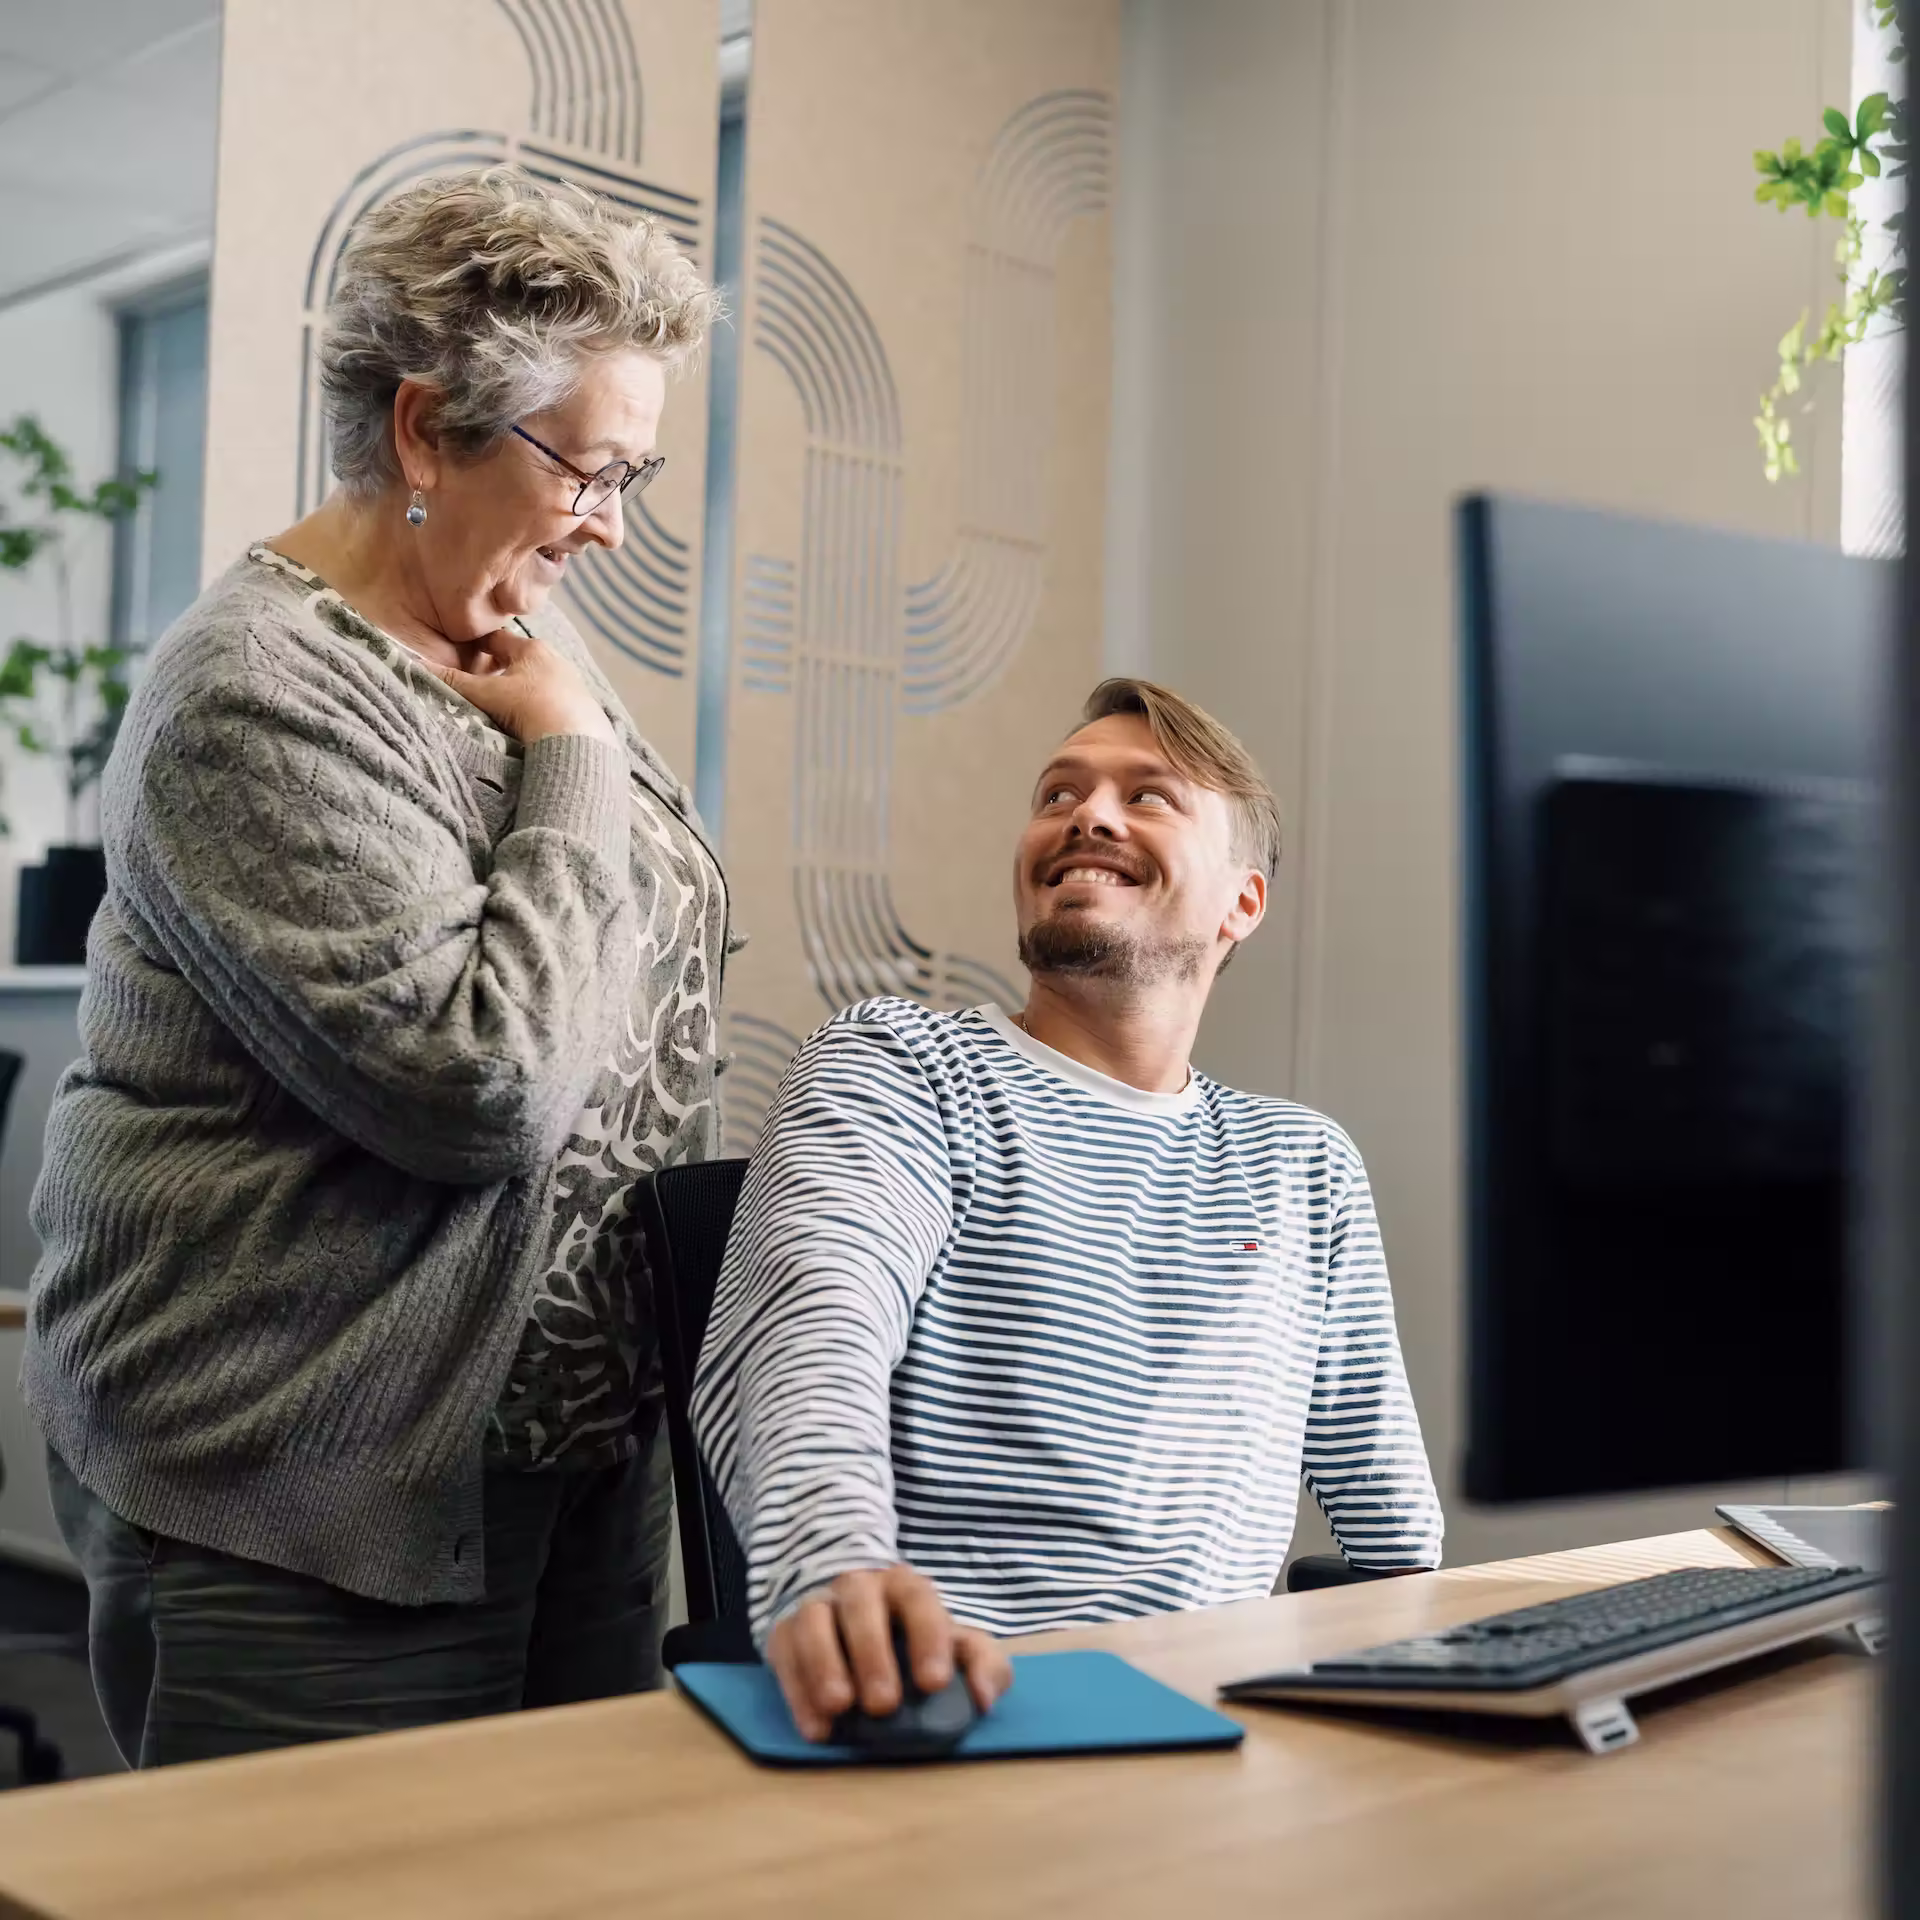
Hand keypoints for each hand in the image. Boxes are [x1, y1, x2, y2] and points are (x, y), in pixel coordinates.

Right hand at [424, 626, 615, 745]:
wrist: (576, 742)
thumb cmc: (531, 709)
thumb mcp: (487, 694)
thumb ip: (454, 682)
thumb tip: (416, 666)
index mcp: (532, 649)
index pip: (496, 640)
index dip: (476, 647)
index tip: (461, 657)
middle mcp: (556, 660)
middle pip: (518, 661)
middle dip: (499, 672)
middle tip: (480, 688)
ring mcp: (573, 683)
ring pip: (538, 681)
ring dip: (521, 691)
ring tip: (505, 710)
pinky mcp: (584, 706)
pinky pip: (555, 700)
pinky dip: (540, 707)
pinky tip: (533, 723)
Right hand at [766, 1564, 1011, 1742]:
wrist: (843, 1601)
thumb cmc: (907, 1633)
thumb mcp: (951, 1641)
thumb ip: (981, 1663)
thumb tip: (983, 1697)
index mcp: (904, 1586)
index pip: (918, 1599)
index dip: (927, 1636)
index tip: (934, 1682)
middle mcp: (858, 1587)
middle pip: (861, 1607)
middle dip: (872, 1653)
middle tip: (884, 1703)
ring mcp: (817, 1605)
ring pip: (814, 1621)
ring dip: (824, 1664)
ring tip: (840, 1706)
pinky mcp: (784, 1632)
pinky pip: (785, 1655)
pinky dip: (797, 1691)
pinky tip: (816, 1727)